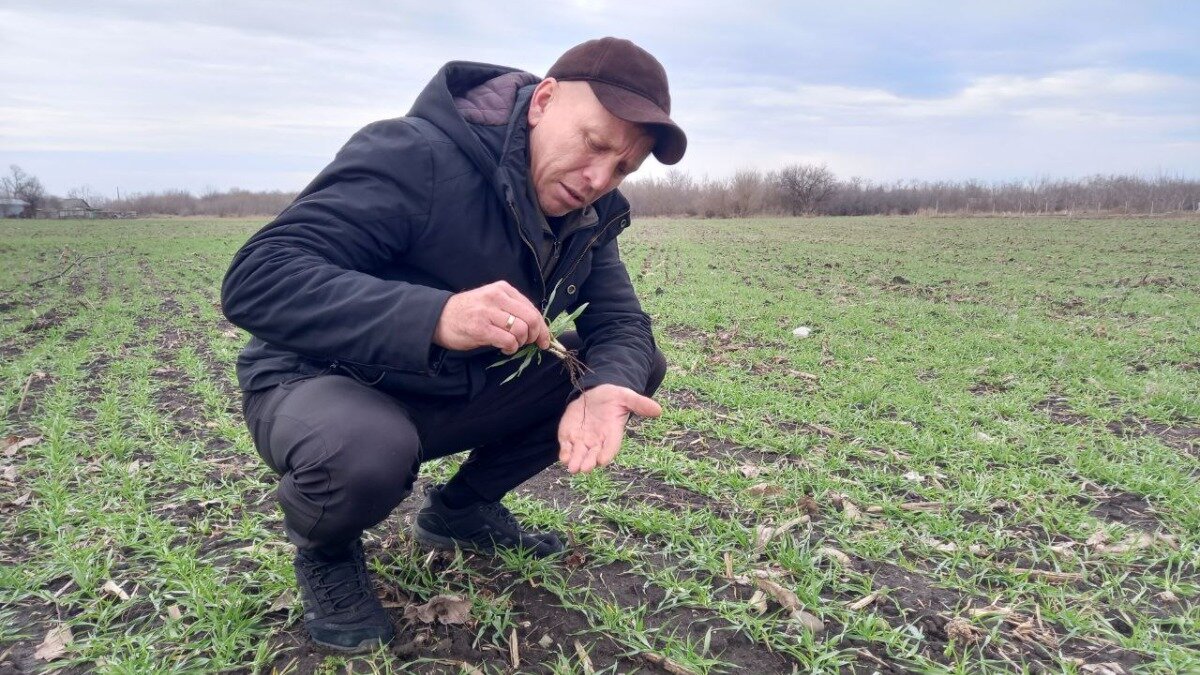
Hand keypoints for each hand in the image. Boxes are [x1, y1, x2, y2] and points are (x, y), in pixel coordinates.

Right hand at [433, 281, 550, 354]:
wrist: (437, 318)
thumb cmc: (466, 312)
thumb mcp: (491, 302)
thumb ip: (511, 309)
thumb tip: (536, 327)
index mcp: (502, 289)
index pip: (532, 308)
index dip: (543, 327)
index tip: (545, 340)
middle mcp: (496, 297)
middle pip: (531, 318)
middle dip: (536, 335)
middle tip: (531, 344)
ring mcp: (488, 312)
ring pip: (521, 330)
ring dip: (521, 342)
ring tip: (512, 344)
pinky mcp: (480, 328)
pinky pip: (508, 340)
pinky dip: (511, 348)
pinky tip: (505, 349)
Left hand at [558, 384, 662, 473]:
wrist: (594, 395)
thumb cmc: (613, 397)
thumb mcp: (626, 396)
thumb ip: (639, 404)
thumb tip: (658, 410)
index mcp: (612, 432)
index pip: (611, 446)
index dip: (607, 453)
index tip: (603, 460)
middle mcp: (598, 440)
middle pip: (594, 455)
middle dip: (589, 462)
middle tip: (585, 468)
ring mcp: (583, 440)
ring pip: (579, 454)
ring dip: (576, 462)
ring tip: (572, 468)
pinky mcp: (570, 436)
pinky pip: (567, 447)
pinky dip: (565, 453)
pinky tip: (563, 458)